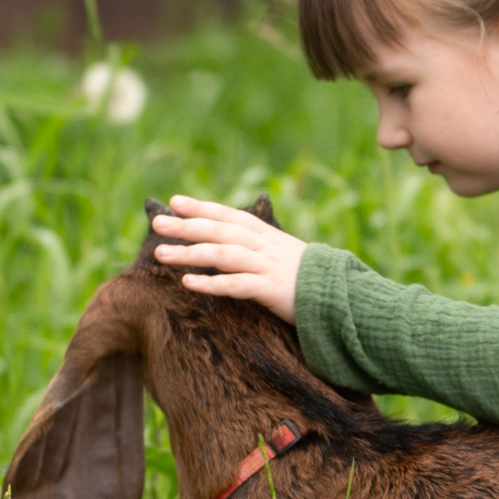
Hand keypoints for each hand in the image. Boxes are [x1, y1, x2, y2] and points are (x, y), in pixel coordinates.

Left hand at [150, 195, 306, 322]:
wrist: (342, 297)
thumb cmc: (309, 278)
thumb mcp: (284, 253)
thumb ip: (259, 245)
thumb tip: (233, 240)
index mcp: (266, 235)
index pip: (229, 215)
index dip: (202, 207)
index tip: (175, 201)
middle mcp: (263, 246)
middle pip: (219, 230)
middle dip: (187, 226)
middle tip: (156, 223)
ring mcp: (267, 267)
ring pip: (222, 254)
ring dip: (190, 252)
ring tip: (161, 254)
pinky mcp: (271, 290)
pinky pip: (236, 285)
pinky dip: (211, 283)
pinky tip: (188, 282)